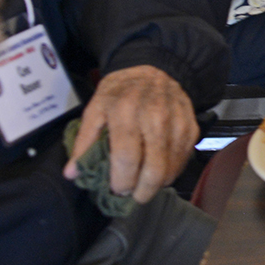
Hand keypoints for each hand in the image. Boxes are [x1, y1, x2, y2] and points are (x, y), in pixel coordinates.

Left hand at [67, 65, 197, 201]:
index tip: (116, 190)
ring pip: (171, 168)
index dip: (121, 181)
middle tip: (132, 196)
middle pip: (154, 169)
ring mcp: (177, 124)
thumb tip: (73, 174)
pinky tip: (159, 171)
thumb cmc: (121, 92)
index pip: (126, 158)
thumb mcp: (95, 108)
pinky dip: (171, 172)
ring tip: (144, 185)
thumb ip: (84, 142)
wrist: (155, 68)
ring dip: (157, 184)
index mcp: (125, 112)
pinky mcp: (191, 128)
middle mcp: (155, 118)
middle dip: (142, 191)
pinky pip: (183, 160)